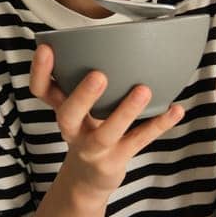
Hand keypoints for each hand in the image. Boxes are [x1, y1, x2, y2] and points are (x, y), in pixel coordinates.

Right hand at [28, 43, 184, 200]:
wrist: (88, 179)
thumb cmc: (87, 130)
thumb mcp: (79, 108)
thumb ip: (85, 81)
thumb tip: (112, 36)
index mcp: (62, 110)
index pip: (41, 91)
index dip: (40, 72)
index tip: (46, 48)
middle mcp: (73, 130)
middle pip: (68, 115)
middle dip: (82, 96)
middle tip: (98, 75)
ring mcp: (94, 148)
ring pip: (107, 132)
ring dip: (125, 111)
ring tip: (143, 90)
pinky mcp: (116, 159)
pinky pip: (138, 140)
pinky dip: (158, 125)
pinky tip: (175, 109)